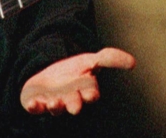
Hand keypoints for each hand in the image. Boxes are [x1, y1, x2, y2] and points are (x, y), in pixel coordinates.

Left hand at [20, 47, 135, 115]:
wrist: (51, 76)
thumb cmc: (75, 72)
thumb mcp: (92, 60)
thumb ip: (110, 58)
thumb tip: (133, 62)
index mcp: (84, 90)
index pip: (90, 93)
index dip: (90, 94)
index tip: (90, 94)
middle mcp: (70, 98)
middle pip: (73, 103)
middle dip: (74, 104)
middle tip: (74, 107)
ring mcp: (54, 101)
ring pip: (55, 108)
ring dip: (55, 106)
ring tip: (54, 103)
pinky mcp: (37, 102)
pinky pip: (35, 107)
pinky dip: (34, 107)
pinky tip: (32, 104)